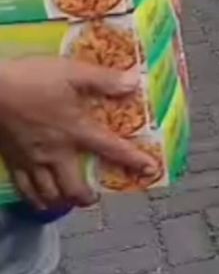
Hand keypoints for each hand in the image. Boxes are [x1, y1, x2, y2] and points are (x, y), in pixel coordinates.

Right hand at [0, 58, 160, 210]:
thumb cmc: (33, 79)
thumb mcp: (73, 72)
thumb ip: (103, 79)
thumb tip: (134, 80)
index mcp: (75, 130)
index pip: (111, 149)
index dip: (133, 160)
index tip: (151, 171)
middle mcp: (56, 152)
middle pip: (74, 187)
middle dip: (86, 197)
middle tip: (95, 197)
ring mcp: (32, 161)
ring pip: (49, 194)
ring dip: (62, 201)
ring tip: (69, 201)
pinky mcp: (12, 161)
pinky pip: (24, 190)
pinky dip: (35, 199)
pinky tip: (39, 200)